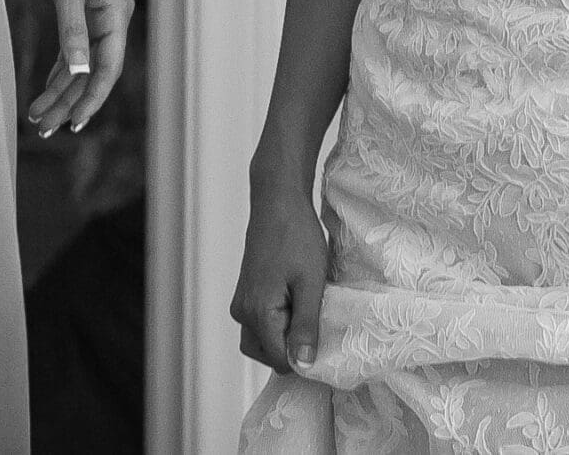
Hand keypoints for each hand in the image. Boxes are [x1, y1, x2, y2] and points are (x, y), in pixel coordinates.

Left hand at [23, 0, 133, 138]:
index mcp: (116, 12)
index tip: (74, 124)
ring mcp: (97, 11)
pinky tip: (46, 86)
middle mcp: (112, 16)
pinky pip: (74, 46)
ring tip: (39, 117)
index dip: (91, 98)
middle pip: (94, 70)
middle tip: (44, 129)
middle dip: (70, 101)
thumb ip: (72, 30)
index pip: (108, 67)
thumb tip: (77, 71)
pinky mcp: (81, 4)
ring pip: (82, 61)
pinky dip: (60, 68)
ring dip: (62, 89)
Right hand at [232, 185, 331, 373]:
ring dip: (285, 336)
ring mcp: (241, 303)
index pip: (280, 360)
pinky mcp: (246, 294)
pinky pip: (260, 323)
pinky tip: (299, 304)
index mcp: (257, 314)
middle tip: (319, 324)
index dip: (304, 359)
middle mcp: (242, 313)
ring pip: (262, 340)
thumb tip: (303, 365)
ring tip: (309, 311)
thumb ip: (306, 326)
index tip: (327, 343)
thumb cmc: (297, 237)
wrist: (278, 203)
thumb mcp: (311, 283)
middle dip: (292, 348)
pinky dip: (279, 323)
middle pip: (268, 355)